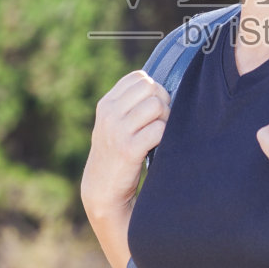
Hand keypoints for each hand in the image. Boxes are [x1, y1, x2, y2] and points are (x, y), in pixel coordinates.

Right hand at [81, 70, 169, 220]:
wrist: (102, 189)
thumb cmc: (115, 153)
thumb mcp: (113, 123)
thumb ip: (129, 104)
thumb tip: (160, 87)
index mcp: (106, 104)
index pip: (138, 77)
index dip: (154, 88)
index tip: (154, 106)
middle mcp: (110, 114)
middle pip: (150, 88)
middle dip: (163, 101)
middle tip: (160, 120)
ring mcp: (118, 131)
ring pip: (156, 106)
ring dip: (166, 119)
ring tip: (159, 133)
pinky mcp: (129, 150)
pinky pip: (159, 129)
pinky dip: (164, 136)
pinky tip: (158, 145)